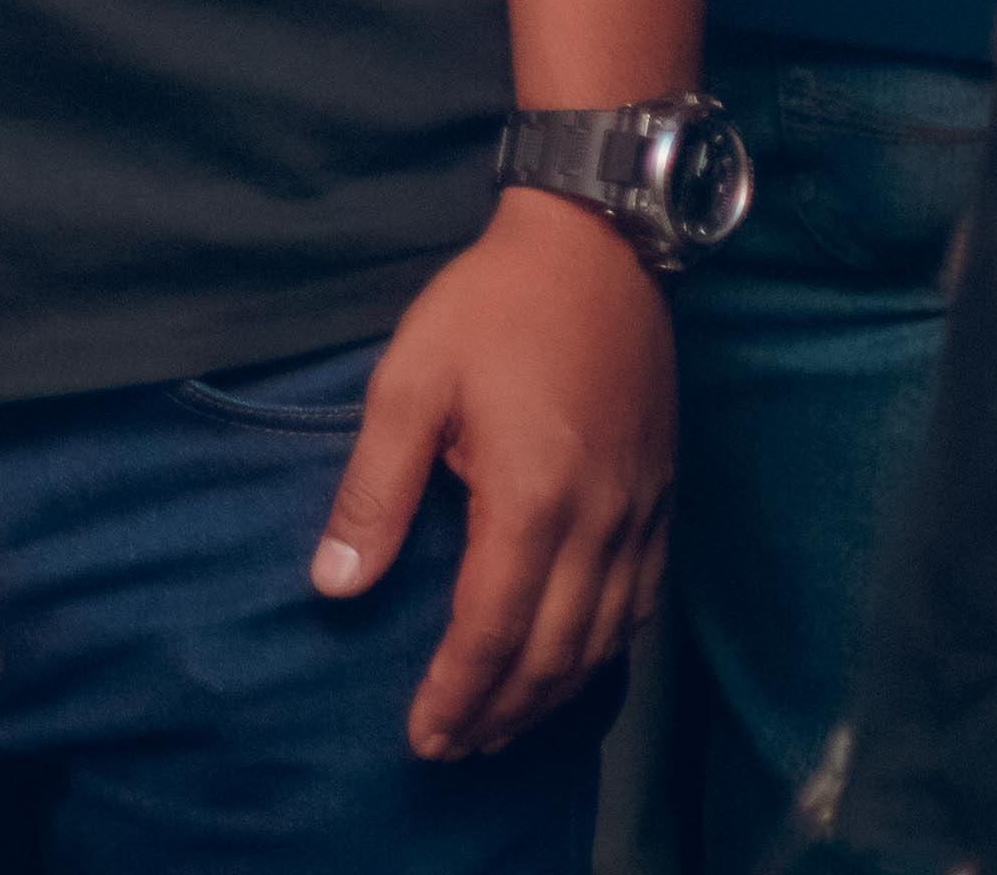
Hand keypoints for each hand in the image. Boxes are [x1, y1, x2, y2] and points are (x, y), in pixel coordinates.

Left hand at [317, 190, 672, 760]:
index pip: (492, 630)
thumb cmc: (490, 307)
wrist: (596, 248)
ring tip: (501, 727)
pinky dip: (605, 654)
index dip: (457, 693)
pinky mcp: (662, 499)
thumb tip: (334, 585)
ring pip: (604, 641)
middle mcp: (598, 523)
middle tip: (452, 748)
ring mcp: (640, 514)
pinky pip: (641, 604)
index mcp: (531, 499)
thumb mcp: (408, 383)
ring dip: (552, 696)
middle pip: (553, 654)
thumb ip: (373, 491)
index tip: (424, 737)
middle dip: (500, 713)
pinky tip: (574, 667)